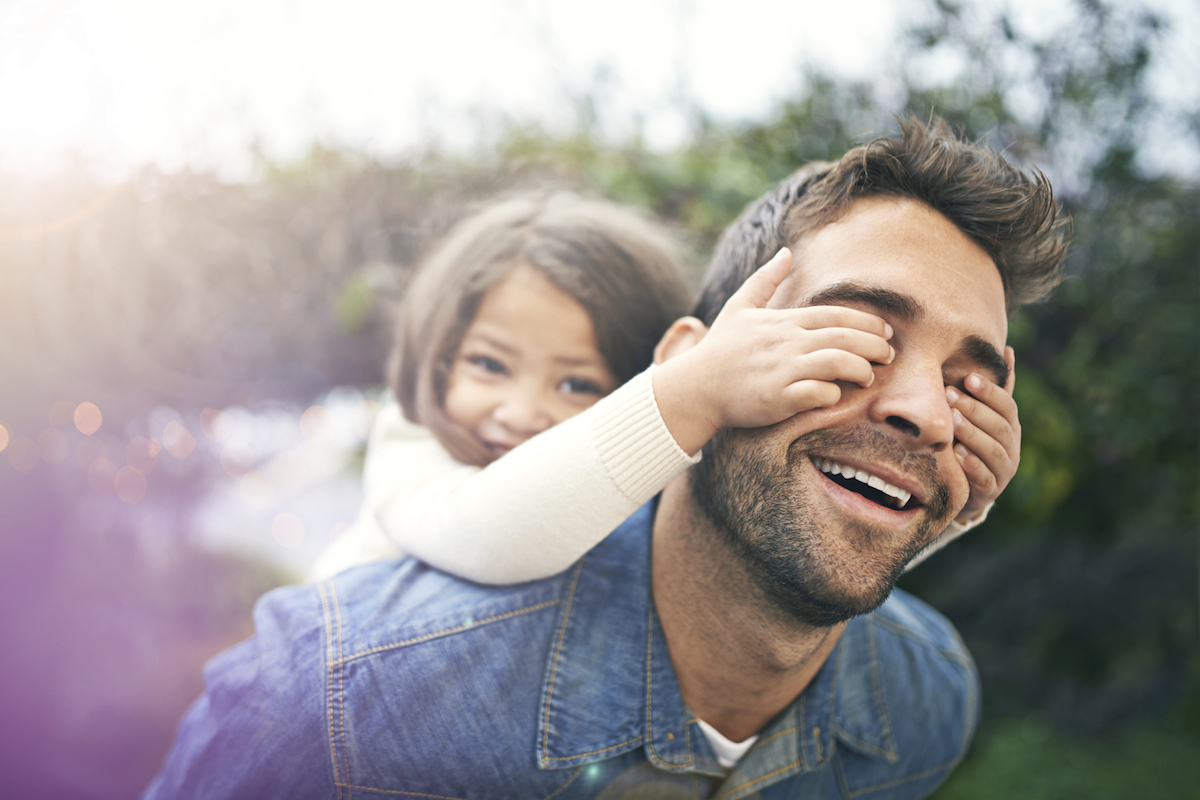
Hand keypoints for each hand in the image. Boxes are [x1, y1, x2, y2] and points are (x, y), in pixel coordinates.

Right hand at [654, 247, 893, 453]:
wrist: (695, 389)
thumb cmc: (720, 350)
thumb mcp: (739, 307)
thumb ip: (765, 280)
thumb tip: (785, 251)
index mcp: (783, 321)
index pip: (836, 316)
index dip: (868, 322)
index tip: (886, 331)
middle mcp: (786, 342)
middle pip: (844, 337)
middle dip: (875, 345)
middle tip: (890, 355)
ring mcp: (782, 370)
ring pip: (837, 362)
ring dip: (861, 369)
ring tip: (868, 377)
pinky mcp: (777, 397)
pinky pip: (817, 393)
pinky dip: (833, 394)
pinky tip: (836, 396)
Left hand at [946, 347, 1020, 523]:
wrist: (967, 488)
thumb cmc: (973, 443)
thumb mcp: (983, 416)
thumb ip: (994, 389)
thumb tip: (1008, 349)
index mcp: (1011, 426)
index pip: (1007, 405)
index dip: (990, 391)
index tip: (968, 377)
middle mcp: (1012, 447)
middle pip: (998, 426)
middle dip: (974, 409)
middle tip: (949, 394)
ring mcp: (1003, 470)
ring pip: (993, 450)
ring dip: (972, 434)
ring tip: (953, 421)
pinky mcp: (991, 491)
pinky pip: (985, 478)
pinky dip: (973, 465)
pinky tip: (958, 454)